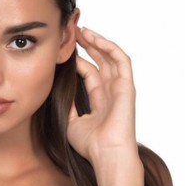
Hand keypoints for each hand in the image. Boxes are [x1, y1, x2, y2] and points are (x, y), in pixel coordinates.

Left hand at [67, 26, 137, 165]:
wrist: (107, 154)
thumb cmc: (91, 144)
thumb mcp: (71, 122)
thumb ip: (67, 105)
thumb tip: (58, 88)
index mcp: (100, 101)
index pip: (89, 74)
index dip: (78, 61)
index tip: (65, 50)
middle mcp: (111, 92)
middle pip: (101, 62)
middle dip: (88, 46)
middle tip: (74, 33)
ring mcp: (120, 88)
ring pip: (111, 57)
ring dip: (98, 43)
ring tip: (84, 31)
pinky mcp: (126, 86)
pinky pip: (121, 60)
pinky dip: (110, 47)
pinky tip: (96, 39)